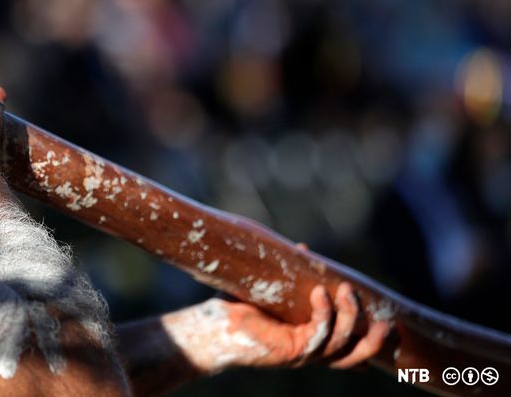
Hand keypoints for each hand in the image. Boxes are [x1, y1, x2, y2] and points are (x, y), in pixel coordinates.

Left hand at [166, 282, 391, 374]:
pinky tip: (320, 295)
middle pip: (354, 352)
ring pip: (341, 344)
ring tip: (346, 291)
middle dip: (371, 335)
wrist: (215, 325)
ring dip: (349, 318)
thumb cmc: (239, 307)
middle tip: (374, 307)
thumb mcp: (272, 289)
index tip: (389, 330)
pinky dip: (323, 316)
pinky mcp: (291, 352)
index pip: (350, 349)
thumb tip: (302, 250)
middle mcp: (311, 351)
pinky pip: (316, 336)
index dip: (371, 344)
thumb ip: (290, 273)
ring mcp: (303, 354)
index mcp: (312, 340)